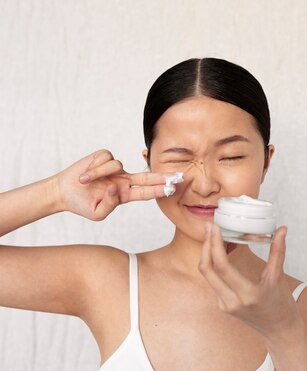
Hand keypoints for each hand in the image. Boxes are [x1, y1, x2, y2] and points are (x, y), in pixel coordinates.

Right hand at [55, 148, 173, 220]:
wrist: (64, 192)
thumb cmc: (82, 204)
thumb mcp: (97, 213)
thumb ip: (111, 203)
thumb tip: (117, 187)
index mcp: (124, 195)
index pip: (146, 192)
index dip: (159, 190)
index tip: (173, 189)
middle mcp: (123, 180)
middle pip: (146, 176)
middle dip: (161, 177)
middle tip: (177, 176)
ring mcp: (114, 169)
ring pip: (118, 165)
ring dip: (100, 174)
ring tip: (85, 182)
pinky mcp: (104, 157)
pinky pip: (107, 159)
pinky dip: (95, 168)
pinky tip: (85, 174)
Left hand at [198, 222, 297, 339]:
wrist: (279, 331)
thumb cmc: (282, 305)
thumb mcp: (279, 277)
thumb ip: (278, 251)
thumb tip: (282, 230)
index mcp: (248, 294)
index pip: (222, 267)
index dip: (215, 245)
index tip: (215, 228)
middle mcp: (232, 302)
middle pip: (207, 270)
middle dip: (206, 246)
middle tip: (209, 227)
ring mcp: (225, 305)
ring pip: (206, 275)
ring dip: (207, 254)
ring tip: (213, 236)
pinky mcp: (222, 306)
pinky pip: (212, 281)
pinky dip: (212, 264)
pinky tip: (219, 251)